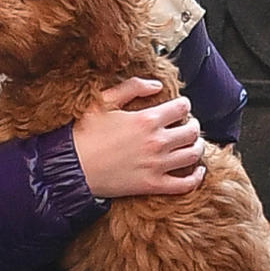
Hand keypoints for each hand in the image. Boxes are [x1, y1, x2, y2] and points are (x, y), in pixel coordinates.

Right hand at [72, 77, 205, 198]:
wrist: (71, 167)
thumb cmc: (84, 133)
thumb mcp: (104, 101)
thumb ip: (132, 87)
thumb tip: (156, 85)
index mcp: (146, 119)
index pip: (181, 107)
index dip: (183, 105)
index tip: (179, 108)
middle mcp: (157, 142)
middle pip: (192, 131)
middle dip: (192, 125)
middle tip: (187, 125)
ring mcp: (157, 166)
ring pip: (193, 155)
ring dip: (197, 146)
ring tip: (192, 144)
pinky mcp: (152, 185)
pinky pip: (185, 184)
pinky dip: (195, 178)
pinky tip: (196, 171)